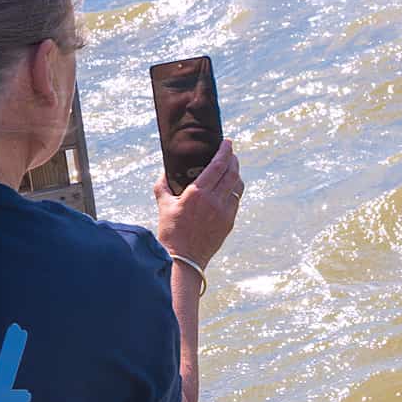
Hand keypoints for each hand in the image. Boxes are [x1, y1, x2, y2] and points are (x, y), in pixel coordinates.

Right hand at [154, 139, 241, 269]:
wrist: (183, 259)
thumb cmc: (171, 231)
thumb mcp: (163, 204)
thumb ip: (163, 184)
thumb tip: (165, 170)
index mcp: (197, 193)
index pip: (218, 165)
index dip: (225, 151)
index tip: (227, 142)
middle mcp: (214, 201)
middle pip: (232, 172)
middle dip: (233, 159)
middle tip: (230, 152)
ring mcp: (224, 212)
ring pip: (238, 186)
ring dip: (236, 174)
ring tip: (231, 168)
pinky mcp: (229, 222)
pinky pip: (236, 200)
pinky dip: (234, 190)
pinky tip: (229, 188)